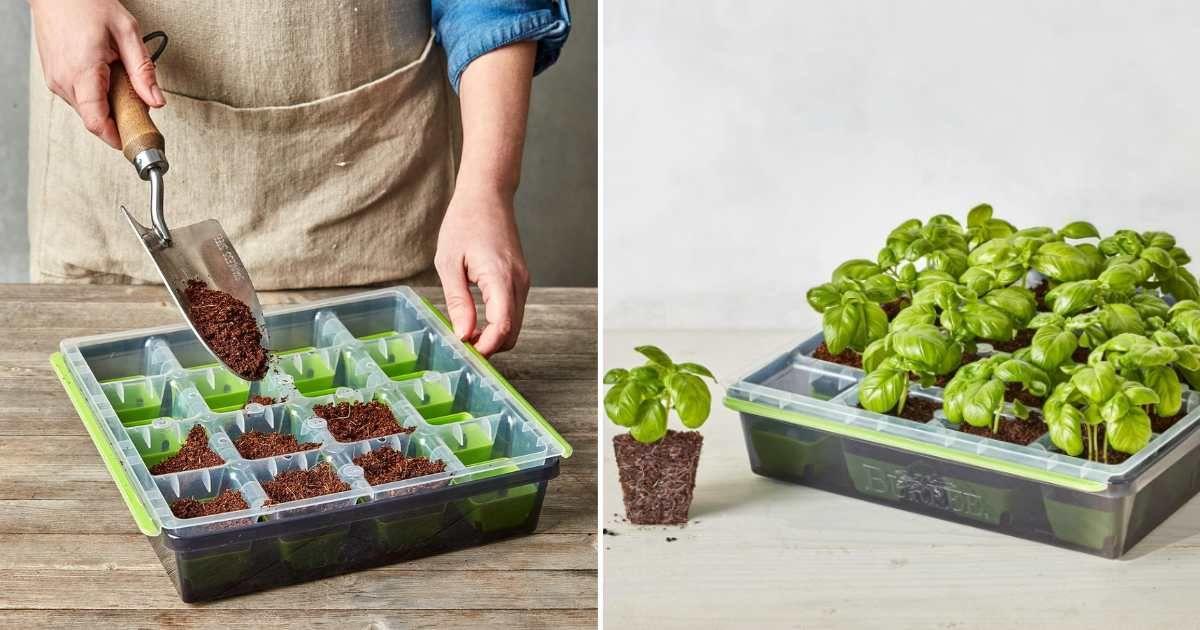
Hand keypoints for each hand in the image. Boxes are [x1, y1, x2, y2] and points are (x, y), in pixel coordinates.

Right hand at [29, 0, 164, 148]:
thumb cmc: (87, 4)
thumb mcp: (127, 32)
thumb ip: (142, 70)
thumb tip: (156, 101)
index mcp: (82, 72)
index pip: (97, 122)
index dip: (117, 138)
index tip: (135, 142)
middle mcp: (63, 80)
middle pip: (94, 119)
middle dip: (119, 119)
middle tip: (140, 105)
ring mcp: (55, 80)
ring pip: (87, 109)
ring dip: (108, 105)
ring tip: (121, 82)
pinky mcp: (53, 77)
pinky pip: (78, 97)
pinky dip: (96, 95)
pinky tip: (106, 77)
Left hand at [435, 187, 530, 355]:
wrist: (487, 196)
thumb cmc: (465, 222)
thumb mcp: (449, 262)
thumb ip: (458, 301)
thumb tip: (463, 335)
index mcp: (500, 277)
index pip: (502, 327)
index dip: (486, 347)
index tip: (466, 353)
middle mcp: (518, 283)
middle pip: (512, 333)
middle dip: (490, 346)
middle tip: (462, 346)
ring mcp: (522, 282)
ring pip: (515, 325)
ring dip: (494, 336)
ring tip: (466, 333)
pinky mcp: (520, 280)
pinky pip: (513, 311)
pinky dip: (498, 323)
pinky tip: (477, 319)